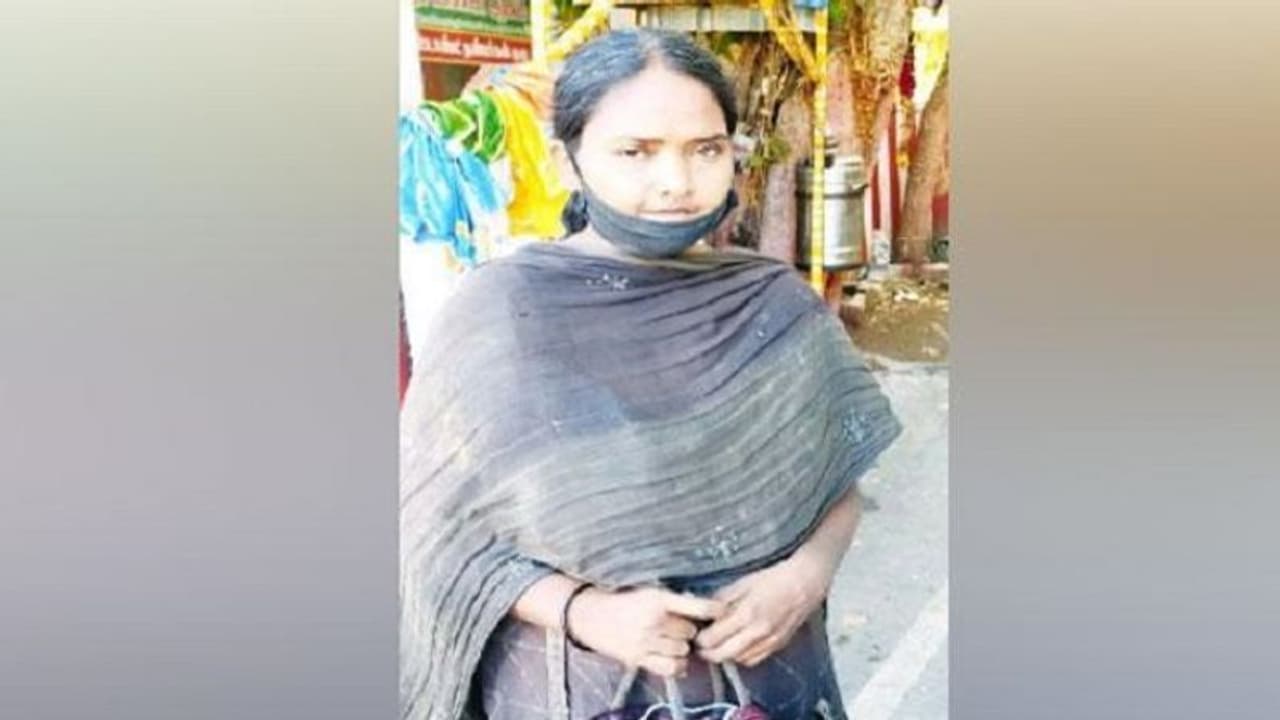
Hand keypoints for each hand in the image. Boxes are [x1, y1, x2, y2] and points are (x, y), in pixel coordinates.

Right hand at [567, 586, 726, 677]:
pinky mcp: (639, 658)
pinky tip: (671, 657)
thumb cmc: (623, 601)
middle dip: (688, 630)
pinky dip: (676, 665)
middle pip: (690, 632)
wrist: (591, 616)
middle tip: (677, 626)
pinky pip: (671, 668)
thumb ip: (673, 601)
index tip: (723, 610)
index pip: (695, 606)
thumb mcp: (648, 592)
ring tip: (669, 640)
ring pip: (683, 650)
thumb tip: (705, 610)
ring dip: (681, 647)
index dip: (713, 609)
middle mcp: (653, 620)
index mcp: (657, 598)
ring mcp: (646, 641)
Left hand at [694, 552, 831, 666]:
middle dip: (708, 652)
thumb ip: (722, 599)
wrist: (805, 583)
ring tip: (718, 645)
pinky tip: (737, 647)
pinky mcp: (777, 645)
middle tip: (700, 645)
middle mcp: (757, 631)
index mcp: (746, 613)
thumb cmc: (775, 578)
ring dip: (724, 655)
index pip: (713, 637)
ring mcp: (769, 641)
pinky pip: (754, 659)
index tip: (695, 634)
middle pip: (723, 654)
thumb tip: (703, 608)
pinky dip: (741, 657)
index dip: (700, 639)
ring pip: (737, 660)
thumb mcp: (743, 583)